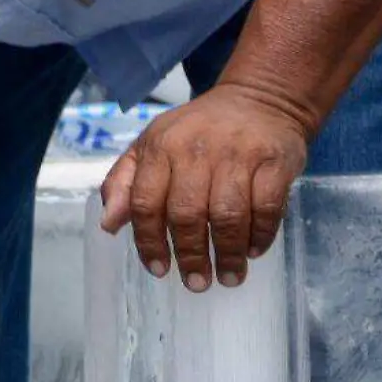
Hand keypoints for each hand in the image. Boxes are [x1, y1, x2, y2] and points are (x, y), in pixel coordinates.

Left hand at [99, 84, 309, 290]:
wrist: (260, 99)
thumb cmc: (199, 131)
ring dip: (228, 253)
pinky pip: (266, 207)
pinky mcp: (273, 161)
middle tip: (197, 283)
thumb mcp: (152, 144)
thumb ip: (124, 182)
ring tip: (229, 276)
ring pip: (228, 215)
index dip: (149, 242)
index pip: (146, 202)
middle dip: (191, 256)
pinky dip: (260, 234)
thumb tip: (109, 224)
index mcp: (161, 147)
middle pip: (187, 214)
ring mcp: (238, 154)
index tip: (159, 269)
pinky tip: (253, 250)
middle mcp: (197, 149)